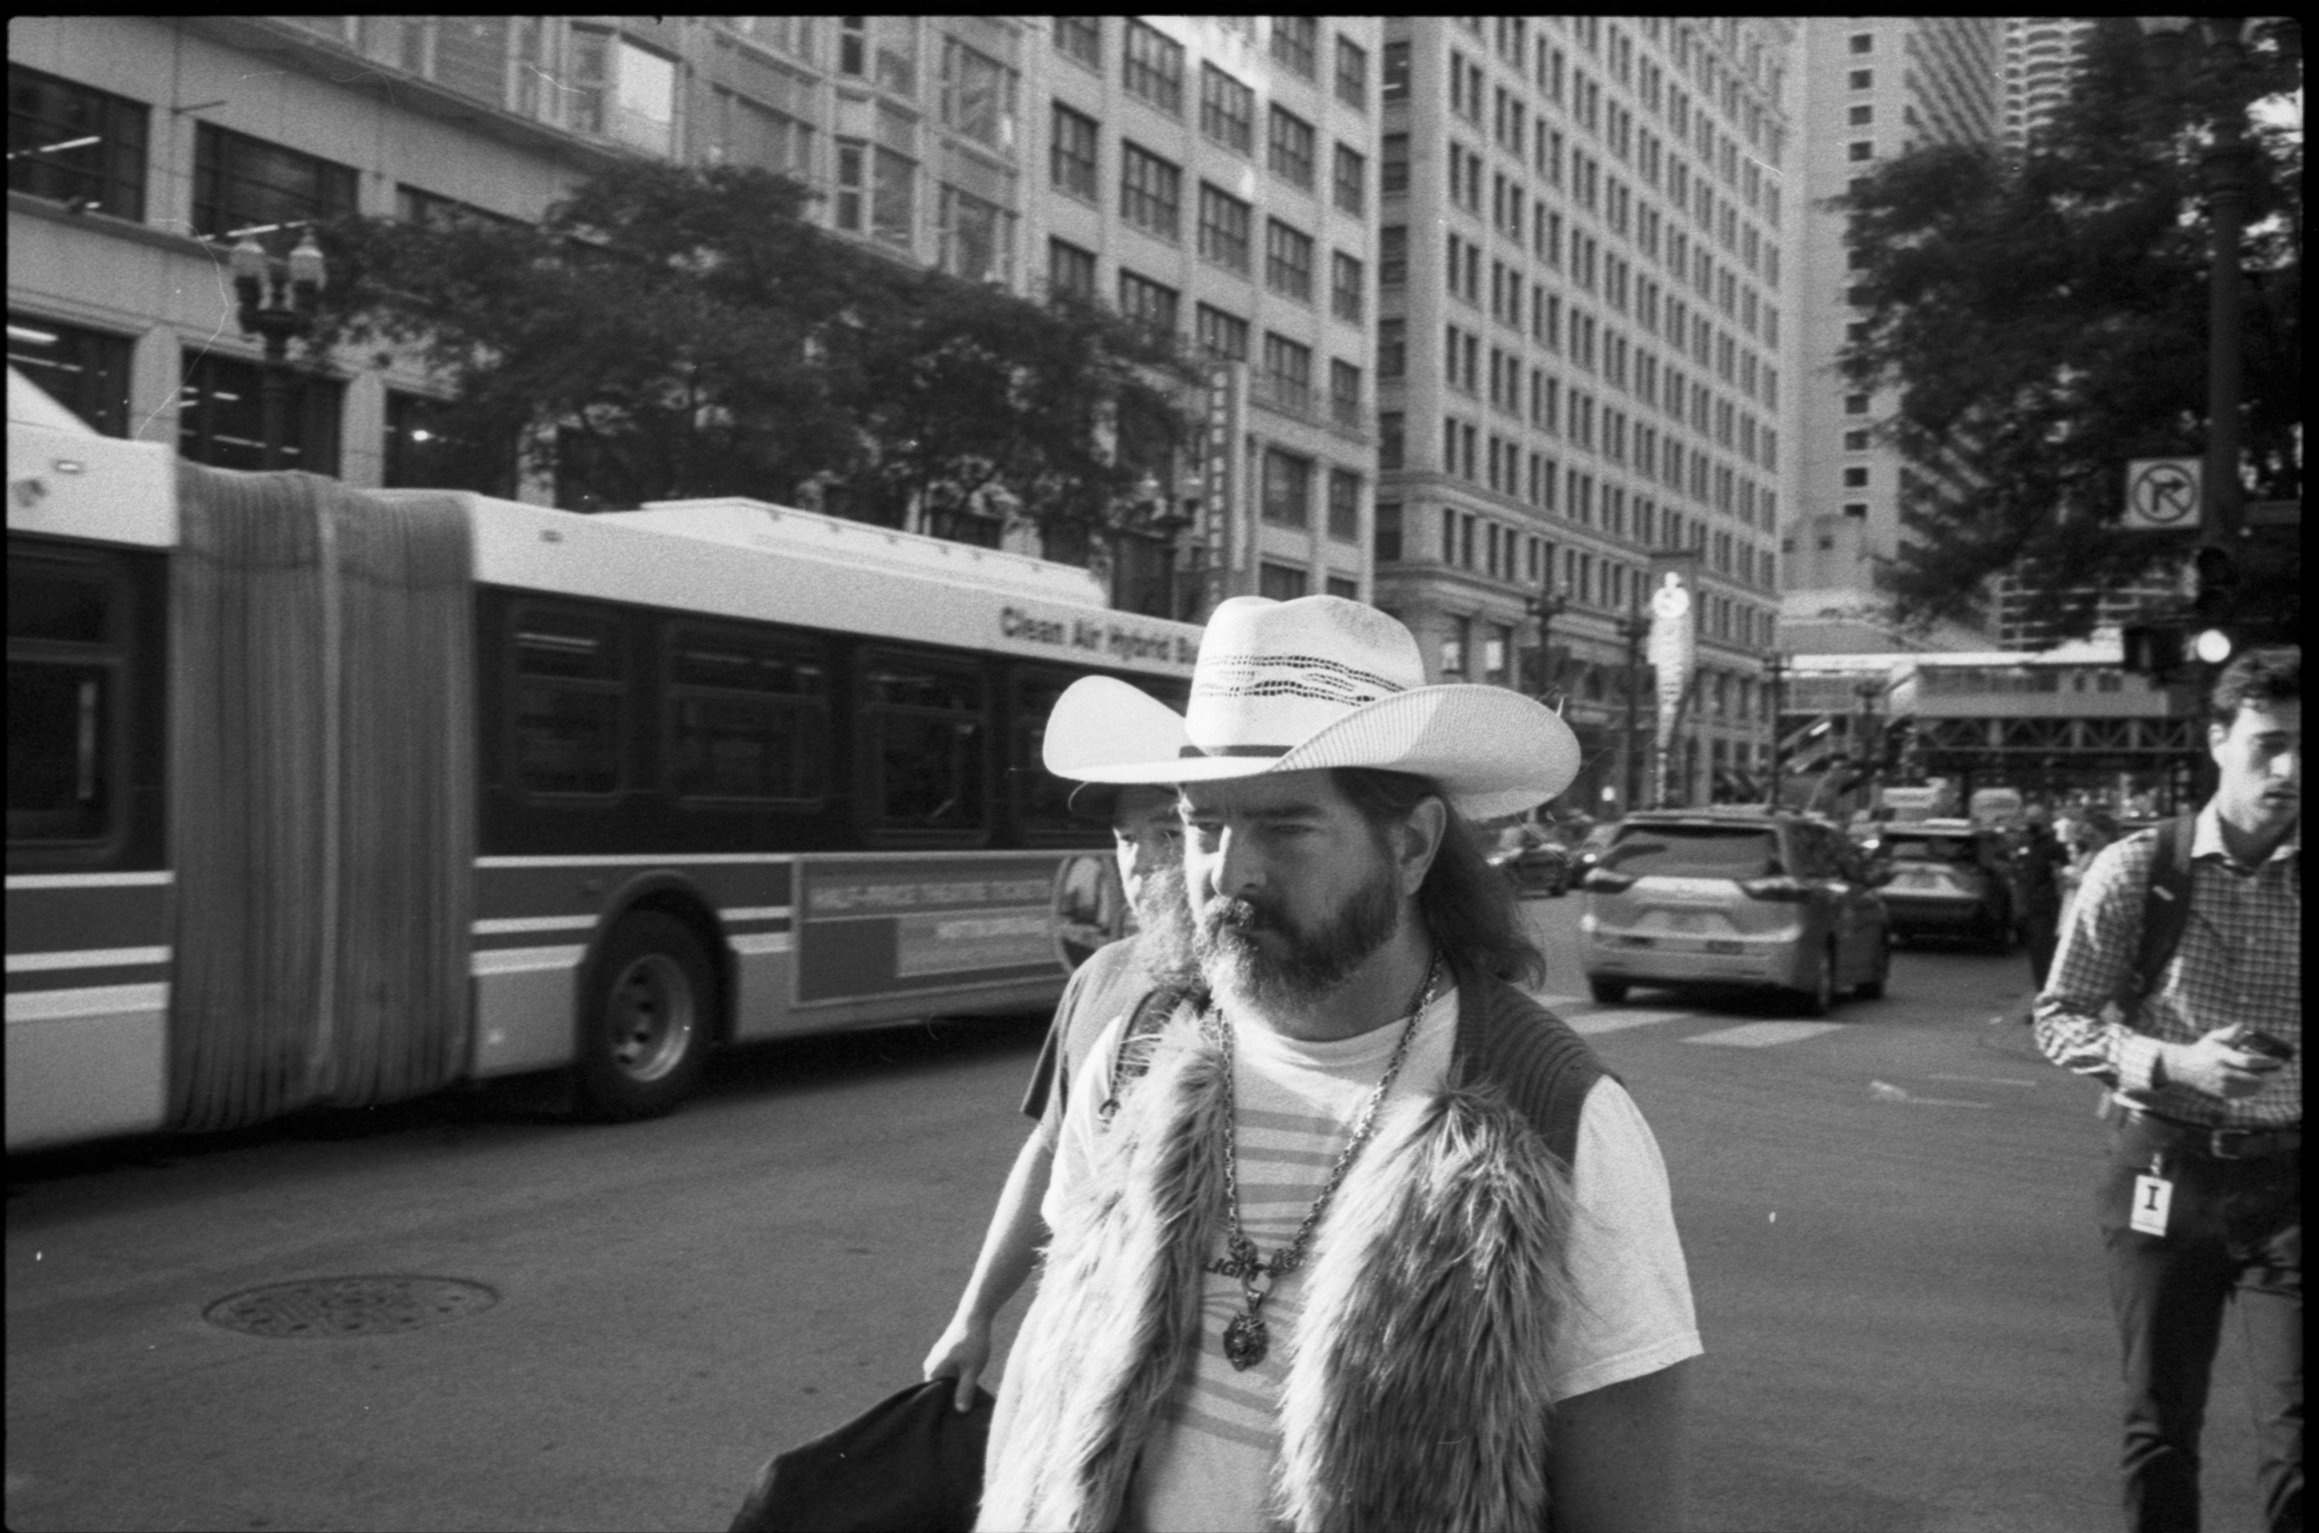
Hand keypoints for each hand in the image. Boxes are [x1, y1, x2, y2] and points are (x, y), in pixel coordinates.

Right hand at [921, 1314, 991, 1412]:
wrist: (975, 1315)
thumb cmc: (973, 1343)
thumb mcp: (972, 1370)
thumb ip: (965, 1391)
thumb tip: (960, 1411)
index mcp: (932, 1371)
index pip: (934, 1399)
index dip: (946, 1408)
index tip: (958, 1416)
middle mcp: (931, 1366)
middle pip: (940, 1391)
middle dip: (952, 1398)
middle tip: (967, 1409)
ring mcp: (938, 1359)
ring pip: (947, 1381)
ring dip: (957, 1387)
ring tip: (971, 1396)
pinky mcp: (946, 1354)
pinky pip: (950, 1372)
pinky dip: (959, 1378)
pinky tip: (971, 1381)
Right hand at [2162, 1026, 2286, 1100]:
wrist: (2184, 1068)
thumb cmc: (2204, 1049)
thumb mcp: (2214, 1037)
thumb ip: (2230, 1032)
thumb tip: (2244, 1027)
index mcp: (2221, 1056)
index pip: (2249, 1061)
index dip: (2267, 1062)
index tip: (2279, 1060)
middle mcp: (2222, 1072)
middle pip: (2255, 1077)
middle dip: (2273, 1074)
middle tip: (2282, 1069)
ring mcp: (2222, 1085)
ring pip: (2253, 1087)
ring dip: (2267, 1082)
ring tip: (2274, 1075)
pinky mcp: (2223, 1094)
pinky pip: (2246, 1093)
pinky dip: (2257, 1088)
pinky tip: (2262, 1083)